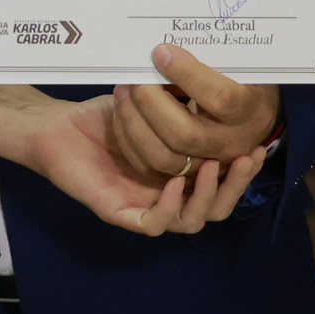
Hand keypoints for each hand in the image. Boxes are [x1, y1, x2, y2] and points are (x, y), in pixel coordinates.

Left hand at [22, 97, 267, 236]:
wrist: (56, 124)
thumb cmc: (103, 116)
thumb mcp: (153, 106)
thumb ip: (185, 106)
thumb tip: (224, 88)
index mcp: (180, 175)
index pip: (223, 186)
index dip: (243, 173)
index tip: (258, 146)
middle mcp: (166, 196)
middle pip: (214, 209)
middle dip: (236, 187)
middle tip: (247, 159)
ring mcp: (144, 207)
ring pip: (189, 222)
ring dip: (206, 198)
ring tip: (211, 168)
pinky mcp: (118, 213)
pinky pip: (153, 224)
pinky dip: (169, 208)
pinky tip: (176, 184)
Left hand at [102, 42, 278, 185]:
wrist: (257, 118)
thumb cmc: (243, 81)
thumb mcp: (239, 65)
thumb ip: (210, 57)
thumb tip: (167, 45)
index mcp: (248, 110)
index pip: (220, 97)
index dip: (186, 74)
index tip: (161, 51)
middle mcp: (230, 143)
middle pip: (184, 133)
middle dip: (151, 102)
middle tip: (134, 77)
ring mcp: (210, 164)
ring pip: (164, 157)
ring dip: (135, 123)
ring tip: (123, 91)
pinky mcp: (188, 175)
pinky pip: (152, 167)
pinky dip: (132, 141)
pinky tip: (123, 115)